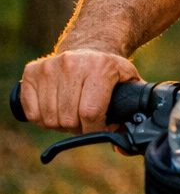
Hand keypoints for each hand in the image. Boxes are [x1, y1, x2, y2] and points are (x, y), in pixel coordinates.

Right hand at [19, 49, 141, 133]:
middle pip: (68, 118)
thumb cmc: (110, 71)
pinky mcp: (31, 72)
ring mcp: (49, 67)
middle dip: (78, 127)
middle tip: (85, 121)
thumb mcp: (130, 83)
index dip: (94, 129)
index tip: (99, 129)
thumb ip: (134, 112)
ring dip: (61, 124)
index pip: (90, 112)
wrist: (90, 46)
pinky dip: (43, 119)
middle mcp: (73, 64)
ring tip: (72, 114)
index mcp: (100, 67)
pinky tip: (56, 110)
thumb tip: (123, 147)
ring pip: (49, 118)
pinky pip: (32, 112)